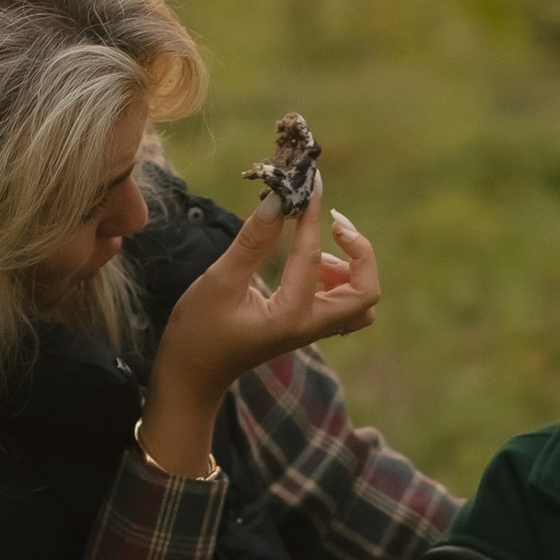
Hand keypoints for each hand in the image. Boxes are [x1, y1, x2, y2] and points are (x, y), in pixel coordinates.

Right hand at [141, 192, 379, 472]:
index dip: (312, 215)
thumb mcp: (220, 281)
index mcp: (290, 317)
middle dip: (360, 252)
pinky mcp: (306, 328)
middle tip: (335, 224)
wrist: (193, 375)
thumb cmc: (198, 331)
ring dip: (351, 268)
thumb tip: (278, 199)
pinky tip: (310, 264)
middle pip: (367, 292)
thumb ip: (253, 241)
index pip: (312, 256)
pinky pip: (344, 306)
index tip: (310, 184)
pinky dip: (339, 280)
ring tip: (316, 247)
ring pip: (361, 302)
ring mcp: (312, 331)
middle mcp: (310, 326)